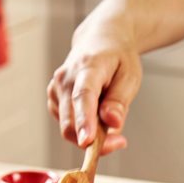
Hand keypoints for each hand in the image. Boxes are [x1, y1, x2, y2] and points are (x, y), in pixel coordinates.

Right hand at [46, 15, 141, 153]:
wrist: (101, 40)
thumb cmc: (118, 59)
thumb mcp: (130, 77)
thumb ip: (119, 101)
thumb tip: (112, 122)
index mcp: (88, 68)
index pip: (83, 97)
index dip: (84, 122)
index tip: (88, 141)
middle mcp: (65, 79)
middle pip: (71, 122)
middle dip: (94, 141)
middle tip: (119, 141)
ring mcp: (56, 89)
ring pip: (68, 128)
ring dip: (91, 137)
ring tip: (111, 122)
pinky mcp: (54, 100)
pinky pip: (67, 126)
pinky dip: (84, 130)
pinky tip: (97, 118)